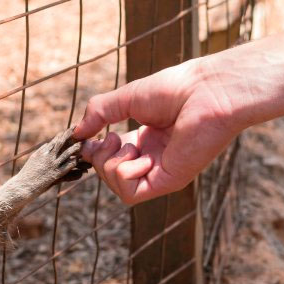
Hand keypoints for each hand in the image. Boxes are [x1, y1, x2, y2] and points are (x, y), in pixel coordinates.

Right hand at [73, 58, 245, 204]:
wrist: (206, 92)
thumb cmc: (176, 89)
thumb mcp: (127, 98)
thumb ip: (99, 113)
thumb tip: (76, 133)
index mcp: (147, 140)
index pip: (112, 156)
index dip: (95, 150)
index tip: (86, 138)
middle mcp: (154, 159)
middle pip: (110, 174)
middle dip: (100, 157)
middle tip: (113, 137)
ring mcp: (160, 172)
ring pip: (118, 186)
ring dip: (112, 164)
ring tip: (129, 143)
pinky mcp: (167, 182)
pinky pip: (130, 193)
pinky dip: (124, 174)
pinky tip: (139, 155)